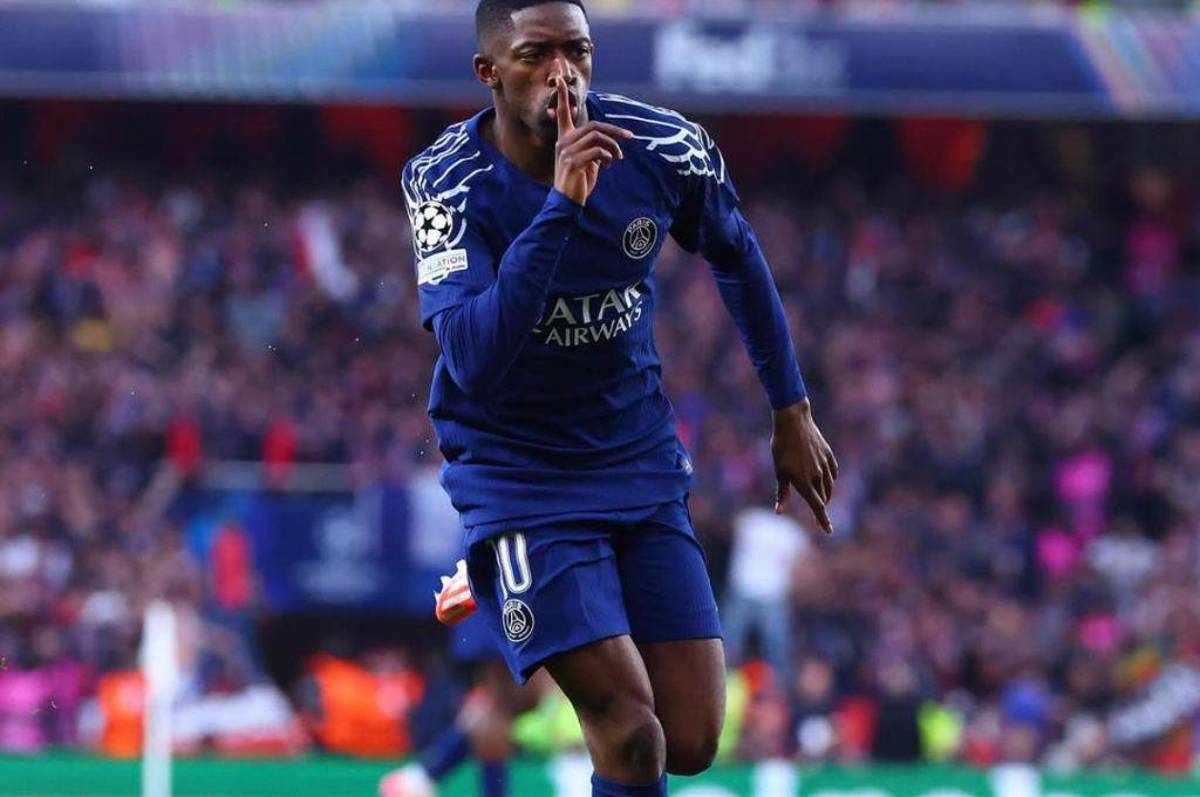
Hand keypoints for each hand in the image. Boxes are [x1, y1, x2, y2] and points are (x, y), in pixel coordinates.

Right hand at [551, 74, 631, 205]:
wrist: (568, 201)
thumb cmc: (579, 181)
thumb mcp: (588, 161)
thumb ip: (595, 148)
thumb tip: (612, 145)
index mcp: (564, 138)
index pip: (563, 112)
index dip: (564, 95)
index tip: (560, 77)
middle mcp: (563, 141)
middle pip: (594, 125)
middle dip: (615, 131)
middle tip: (630, 137)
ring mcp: (566, 151)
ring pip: (598, 137)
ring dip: (613, 147)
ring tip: (617, 158)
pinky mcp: (573, 162)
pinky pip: (598, 152)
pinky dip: (608, 157)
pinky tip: (608, 166)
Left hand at [771, 398, 838, 533]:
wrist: (794, 422)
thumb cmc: (781, 447)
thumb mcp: (779, 471)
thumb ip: (782, 493)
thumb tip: (779, 512)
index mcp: (804, 483)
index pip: (817, 507)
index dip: (823, 520)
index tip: (828, 531)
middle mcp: (818, 476)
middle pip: (823, 499)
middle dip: (821, 508)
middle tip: (818, 516)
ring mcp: (825, 465)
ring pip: (829, 487)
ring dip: (826, 495)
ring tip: (820, 498)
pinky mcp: (829, 455)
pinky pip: (833, 473)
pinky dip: (830, 480)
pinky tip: (826, 480)